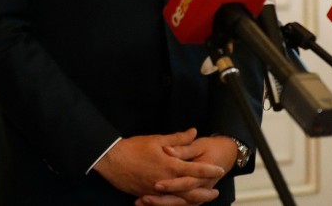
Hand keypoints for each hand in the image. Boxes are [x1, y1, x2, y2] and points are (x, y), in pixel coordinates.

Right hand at [91, 129, 224, 205]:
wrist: (111, 160)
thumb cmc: (133, 148)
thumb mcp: (156, 139)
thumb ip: (177, 138)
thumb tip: (193, 132)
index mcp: (170, 166)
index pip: (195, 169)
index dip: (209, 170)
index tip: (220, 169)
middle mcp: (166, 181)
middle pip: (191, 191)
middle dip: (205, 192)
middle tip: (216, 192)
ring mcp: (157, 191)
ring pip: (180, 200)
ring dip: (194, 200)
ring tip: (202, 199)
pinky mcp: (148, 195)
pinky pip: (166, 202)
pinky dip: (176, 203)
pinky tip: (181, 201)